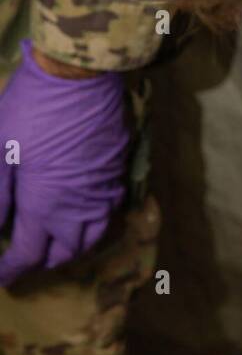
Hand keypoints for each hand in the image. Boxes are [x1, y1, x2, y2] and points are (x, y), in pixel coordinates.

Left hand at [0, 40, 129, 282]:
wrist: (81, 76)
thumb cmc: (31, 111)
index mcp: (44, 206)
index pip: (26, 254)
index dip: (10, 270)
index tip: (0, 278)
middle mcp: (79, 208)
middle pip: (66, 252)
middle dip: (45, 261)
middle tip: (28, 257)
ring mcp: (103, 190)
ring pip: (94, 236)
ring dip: (74, 246)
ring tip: (58, 242)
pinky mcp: (117, 170)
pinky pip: (110, 210)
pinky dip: (95, 222)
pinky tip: (83, 211)